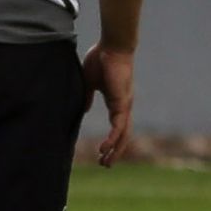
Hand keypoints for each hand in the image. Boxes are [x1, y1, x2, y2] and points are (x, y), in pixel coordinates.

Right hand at [83, 46, 135, 165]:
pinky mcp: (122, 102)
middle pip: (123, 134)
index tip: (102, 153)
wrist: (111, 46)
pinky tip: (106, 148)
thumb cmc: (101, 60)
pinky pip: (119, 125)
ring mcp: (125, 104)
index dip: (111, 141)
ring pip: (123, 134)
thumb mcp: (90, 83)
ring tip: (105, 162)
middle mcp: (124, 106)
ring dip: (115, 149)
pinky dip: (113, 138)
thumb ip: (88, 97)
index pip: (116, 127)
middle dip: (115, 151)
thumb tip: (85, 109)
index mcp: (117, 102)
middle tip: (105, 164)